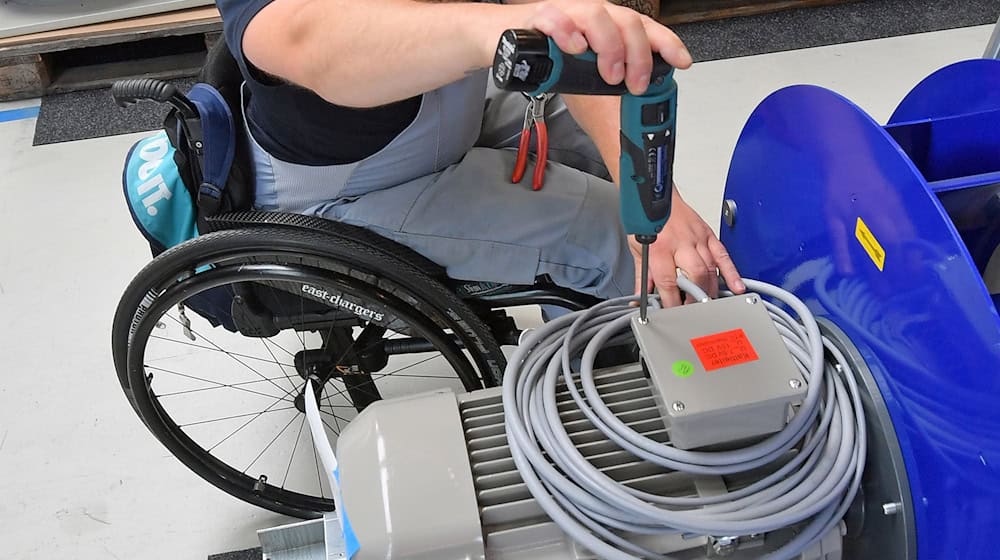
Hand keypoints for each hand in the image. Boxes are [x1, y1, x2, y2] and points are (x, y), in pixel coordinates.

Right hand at [523, 0, 691, 94]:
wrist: (501, 40)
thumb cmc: (544, 52)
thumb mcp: (583, 67)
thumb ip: (606, 74)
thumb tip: (632, 96)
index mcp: (606, 24)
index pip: (644, 28)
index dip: (666, 43)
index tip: (682, 62)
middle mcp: (590, 14)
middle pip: (627, 22)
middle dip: (638, 55)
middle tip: (633, 84)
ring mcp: (565, 13)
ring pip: (597, 15)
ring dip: (610, 46)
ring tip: (609, 74)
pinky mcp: (537, 18)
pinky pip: (556, 18)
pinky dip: (569, 33)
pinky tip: (576, 49)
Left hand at [629, 189, 745, 305]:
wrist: (656, 196)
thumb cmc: (646, 220)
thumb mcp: (638, 249)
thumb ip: (642, 277)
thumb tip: (639, 299)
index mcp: (660, 248)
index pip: (668, 281)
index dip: (671, 301)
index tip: (672, 313)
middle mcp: (681, 243)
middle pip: (695, 274)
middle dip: (696, 297)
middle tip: (693, 311)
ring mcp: (697, 238)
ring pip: (710, 268)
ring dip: (711, 289)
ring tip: (709, 304)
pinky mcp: (708, 234)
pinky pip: (723, 255)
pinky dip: (731, 272)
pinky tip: (736, 286)